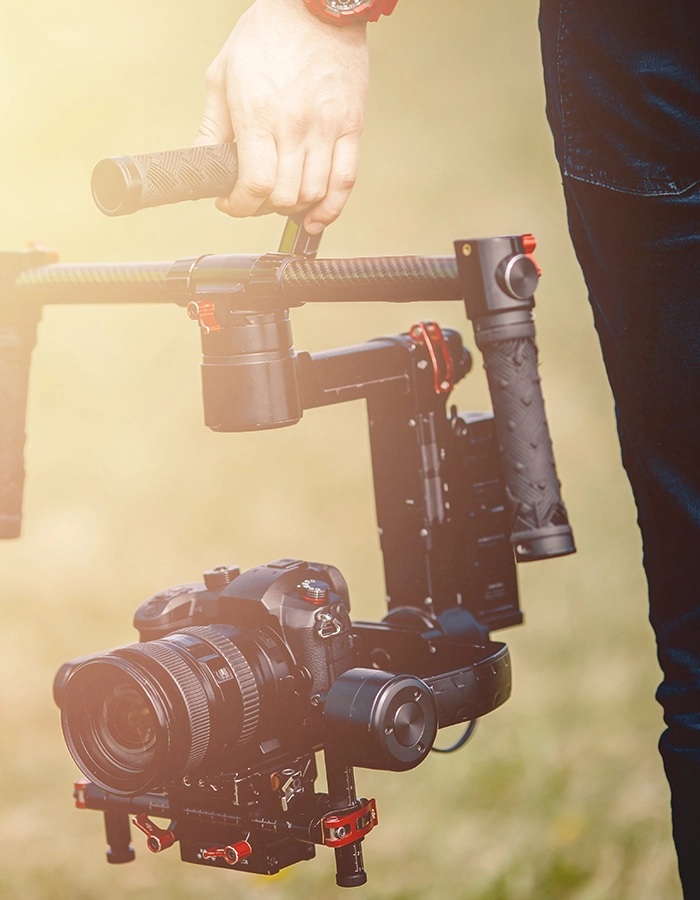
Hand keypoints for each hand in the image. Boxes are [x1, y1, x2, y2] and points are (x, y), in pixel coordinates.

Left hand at [195, 0, 368, 233]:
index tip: (230, 203)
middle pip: (283, 196)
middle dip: (262, 207)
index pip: (254, 184)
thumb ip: (212, 127)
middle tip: (253, 198)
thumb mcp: (223, 75)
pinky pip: (345, 182)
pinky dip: (331, 208)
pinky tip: (316, 216)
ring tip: (280, 199)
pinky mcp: (351, 127)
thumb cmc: (268, 33)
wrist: (316, 4)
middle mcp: (295, 125)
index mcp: (258, 114)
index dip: (239, 206)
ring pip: (313, 194)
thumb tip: (203, 164)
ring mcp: (326, 128)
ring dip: (293, 207)